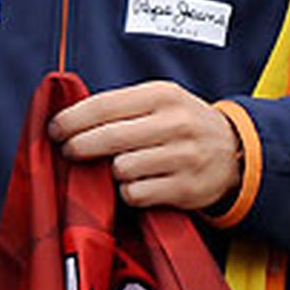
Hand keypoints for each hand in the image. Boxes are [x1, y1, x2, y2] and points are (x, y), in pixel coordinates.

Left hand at [47, 80, 242, 210]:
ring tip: (116, 166)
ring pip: (121, 169)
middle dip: (78, 146)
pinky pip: (136, 193)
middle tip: (68, 150)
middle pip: (108, 138)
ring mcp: (183, 157)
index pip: (104, 105)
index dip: (72, 119)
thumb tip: (69, 117)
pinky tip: (135, 183)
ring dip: (109, 172)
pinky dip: (127, 192)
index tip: (54, 128)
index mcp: (161, 95)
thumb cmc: (183, 123)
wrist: (235, 152)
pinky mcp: (187, 188)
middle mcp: (175, 124)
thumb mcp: (159, 101)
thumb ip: (121, 106)